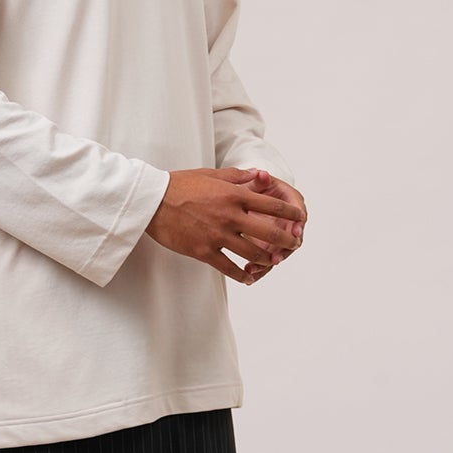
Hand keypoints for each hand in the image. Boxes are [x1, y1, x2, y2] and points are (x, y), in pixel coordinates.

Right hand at [144, 166, 301, 283]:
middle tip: (293, 244)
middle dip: (285, 240)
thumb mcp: (212, 175)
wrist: (152, 202)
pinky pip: (228, 267)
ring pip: (251, 252)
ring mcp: (217, 235)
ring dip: (265, 259)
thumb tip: (261, 175)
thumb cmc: (180, 185)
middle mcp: (230, 216)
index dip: (290, 212)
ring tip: (272, 261)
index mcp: (234, 195)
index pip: (271, 205)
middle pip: (268, 232)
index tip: (300, 218)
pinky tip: (248, 277)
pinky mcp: (203, 250)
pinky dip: (241, 274)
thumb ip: (239, 177)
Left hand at [235, 170, 305, 281]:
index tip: (296, 229)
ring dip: (269, 262)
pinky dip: (259, 268)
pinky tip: (249, 276)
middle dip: (284, 249)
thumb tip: (261, 175)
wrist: (245, 199)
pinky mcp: (271, 247)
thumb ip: (259, 181)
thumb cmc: (254, 188)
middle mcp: (290, 221)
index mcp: (291, 203)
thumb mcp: (256, 183)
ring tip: (256, 269)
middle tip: (277, 257)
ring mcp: (281, 236)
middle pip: (293, 238)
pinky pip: (267, 260)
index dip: (298, 222)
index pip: (299, 212)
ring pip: (280, 252)